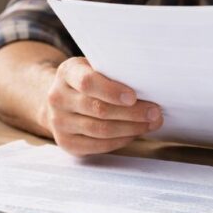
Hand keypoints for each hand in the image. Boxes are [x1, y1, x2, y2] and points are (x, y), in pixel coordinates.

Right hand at [42, 57, 161, 155]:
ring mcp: (59, 122)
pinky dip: (120, 141)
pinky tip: (134, 134)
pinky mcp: (66, 142)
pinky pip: (97, 145)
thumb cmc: (87, 79)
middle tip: (155, 112)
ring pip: (100, 130)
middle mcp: (58, 97)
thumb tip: (149, 86)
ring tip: (150, 124)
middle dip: (132, 113)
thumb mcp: (94, 67)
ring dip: (130, 128)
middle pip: (98, 109)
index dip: (112, 91)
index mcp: (67, 73)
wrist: (61, 98)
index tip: (134, 97)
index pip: (87, 82)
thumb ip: (113, 72)